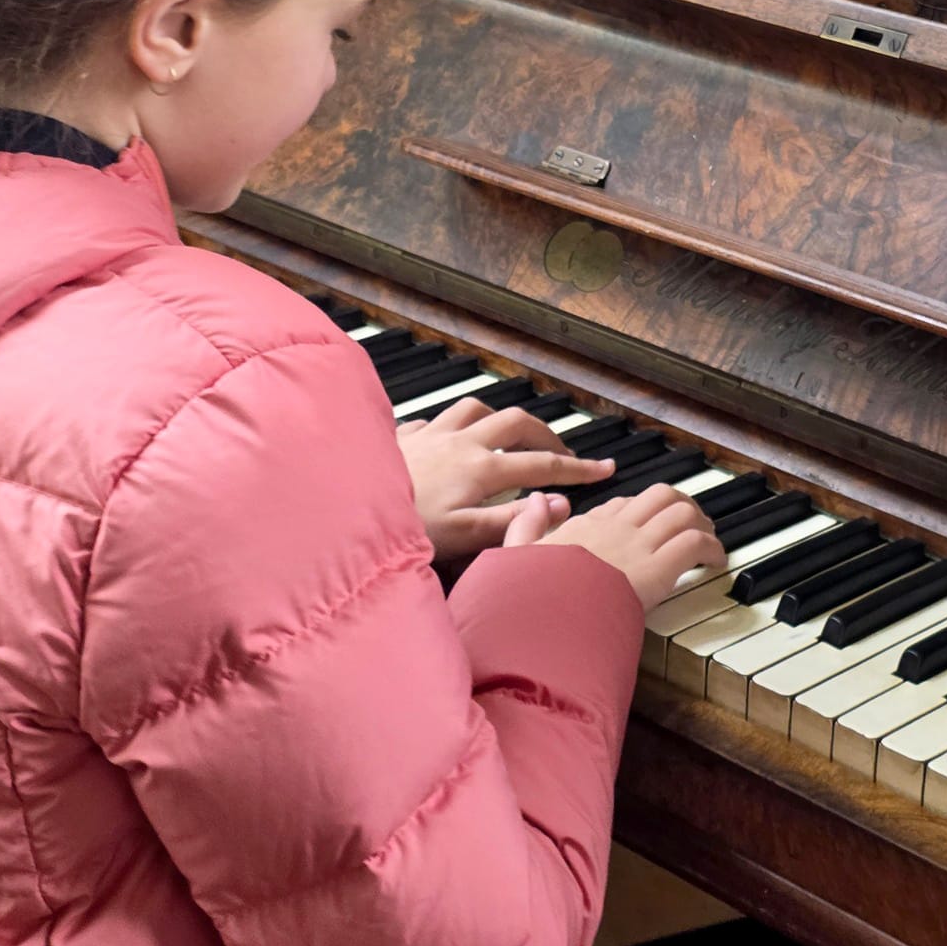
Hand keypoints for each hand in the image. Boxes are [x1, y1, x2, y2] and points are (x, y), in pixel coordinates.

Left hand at [396, 396, 616, 560]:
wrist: (340, 511)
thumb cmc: (403, 531)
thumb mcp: (466, 537)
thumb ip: (515, 519)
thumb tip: (560, 503)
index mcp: (480, 468)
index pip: (543, 463)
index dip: (578, 468)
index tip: (606, 470)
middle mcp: (459, 442)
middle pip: (515, 422)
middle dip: (545, 433)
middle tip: (563, 450)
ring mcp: (429, 434)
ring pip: (475, 408)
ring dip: (499, 419)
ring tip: (509, 435)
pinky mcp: (400, 436)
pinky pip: (434, 417)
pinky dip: (452, 423)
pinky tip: (448, 436)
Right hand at [505, 482, 725, 612]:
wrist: (546, 614)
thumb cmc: (531, 593)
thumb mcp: (517, 554)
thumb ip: (526, 524)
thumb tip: (537, 497)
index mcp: (584, 526)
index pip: (623, 505)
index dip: (642, 512)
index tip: (649, 526)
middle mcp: (614, 528)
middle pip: (659, 495)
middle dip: (681, 505)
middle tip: (692, 523)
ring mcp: (637, 545)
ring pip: (682, 512)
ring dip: (701, 524)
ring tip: (709, 541)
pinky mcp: (657, 568)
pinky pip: (694, 542)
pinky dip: (712, 548)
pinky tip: (716, 561)